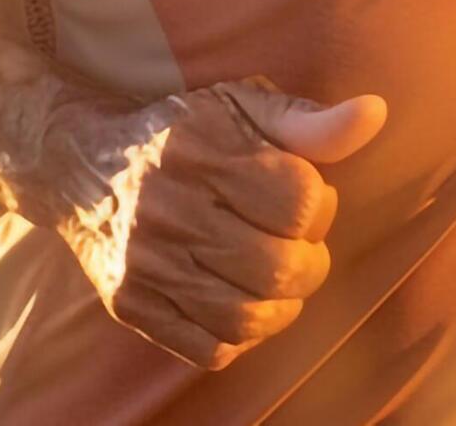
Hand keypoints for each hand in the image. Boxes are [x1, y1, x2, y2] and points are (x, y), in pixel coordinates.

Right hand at [32, 76, 387, 369]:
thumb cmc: (179, 132)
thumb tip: (374, 114)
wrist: (80, 166)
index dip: (322, 207)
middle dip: (311, 264)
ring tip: (283, 282)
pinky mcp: (130, 304)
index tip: (312, 202)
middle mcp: (168, 208)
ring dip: (285, 307)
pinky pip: (208, 348)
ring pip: (246, 317)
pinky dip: (243, 338)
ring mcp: (146, 263)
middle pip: (276, 266)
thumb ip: (308, 121)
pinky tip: (247, 304)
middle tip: (305, 250)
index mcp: (201, 149)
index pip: (298, 201)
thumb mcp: (240, 106)